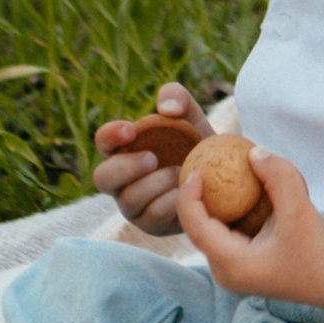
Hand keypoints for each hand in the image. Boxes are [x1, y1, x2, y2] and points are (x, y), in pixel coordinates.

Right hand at [93, 78, 205, 234]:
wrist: (221, 176)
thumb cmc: (195, 143)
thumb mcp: (190, 115)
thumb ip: (177, 98)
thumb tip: (166, 109)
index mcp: (124, 149)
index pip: (103, 141)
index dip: (110, 135)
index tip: (131, 129)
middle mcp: (122, 180)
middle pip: (102, 178)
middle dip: (126, 168)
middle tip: (152, 158)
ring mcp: (133, 205)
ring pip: (130, 199)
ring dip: (157, 183)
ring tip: (180, 171)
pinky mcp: (151, 225)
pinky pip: (154, 216)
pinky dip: (172, 201)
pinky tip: (187, 190)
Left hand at [176, 148, 323, 322]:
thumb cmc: (316, 249)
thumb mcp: (300, 209)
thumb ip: (278, 176)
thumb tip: (253, 152)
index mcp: (230, 263)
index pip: (195, 226)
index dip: (188, 196)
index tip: (196, 169)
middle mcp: (224, 271)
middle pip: (197, 228)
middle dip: (198, 196)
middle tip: (204, 165)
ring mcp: (231, 271)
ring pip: (210, 230)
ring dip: (213, 203)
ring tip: (218, 174)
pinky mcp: (240, 265)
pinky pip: (223, 233)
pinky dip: (228, 211)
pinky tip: (238, 191)